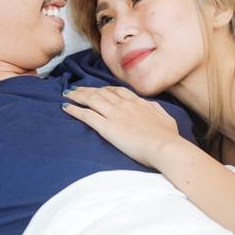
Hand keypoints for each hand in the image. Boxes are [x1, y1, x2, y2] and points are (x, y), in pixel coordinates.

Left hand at [62, 86, 180, 167]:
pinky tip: (65, 107)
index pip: (118, 91)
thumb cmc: (168, 136)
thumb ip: (156, 109)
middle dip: (87, 89)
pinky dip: (75, 109)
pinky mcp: (107, 127)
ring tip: (67, 93)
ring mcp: (115, 114)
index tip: (98, 89)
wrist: (164, 146)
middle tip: (76, 88)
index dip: (105, 89)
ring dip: (77, 95)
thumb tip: (150, 106)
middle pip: (101, 92)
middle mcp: (124, 104)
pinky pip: (87, 115)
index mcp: (138, 102)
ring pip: (91, 100)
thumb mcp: (166, 117)